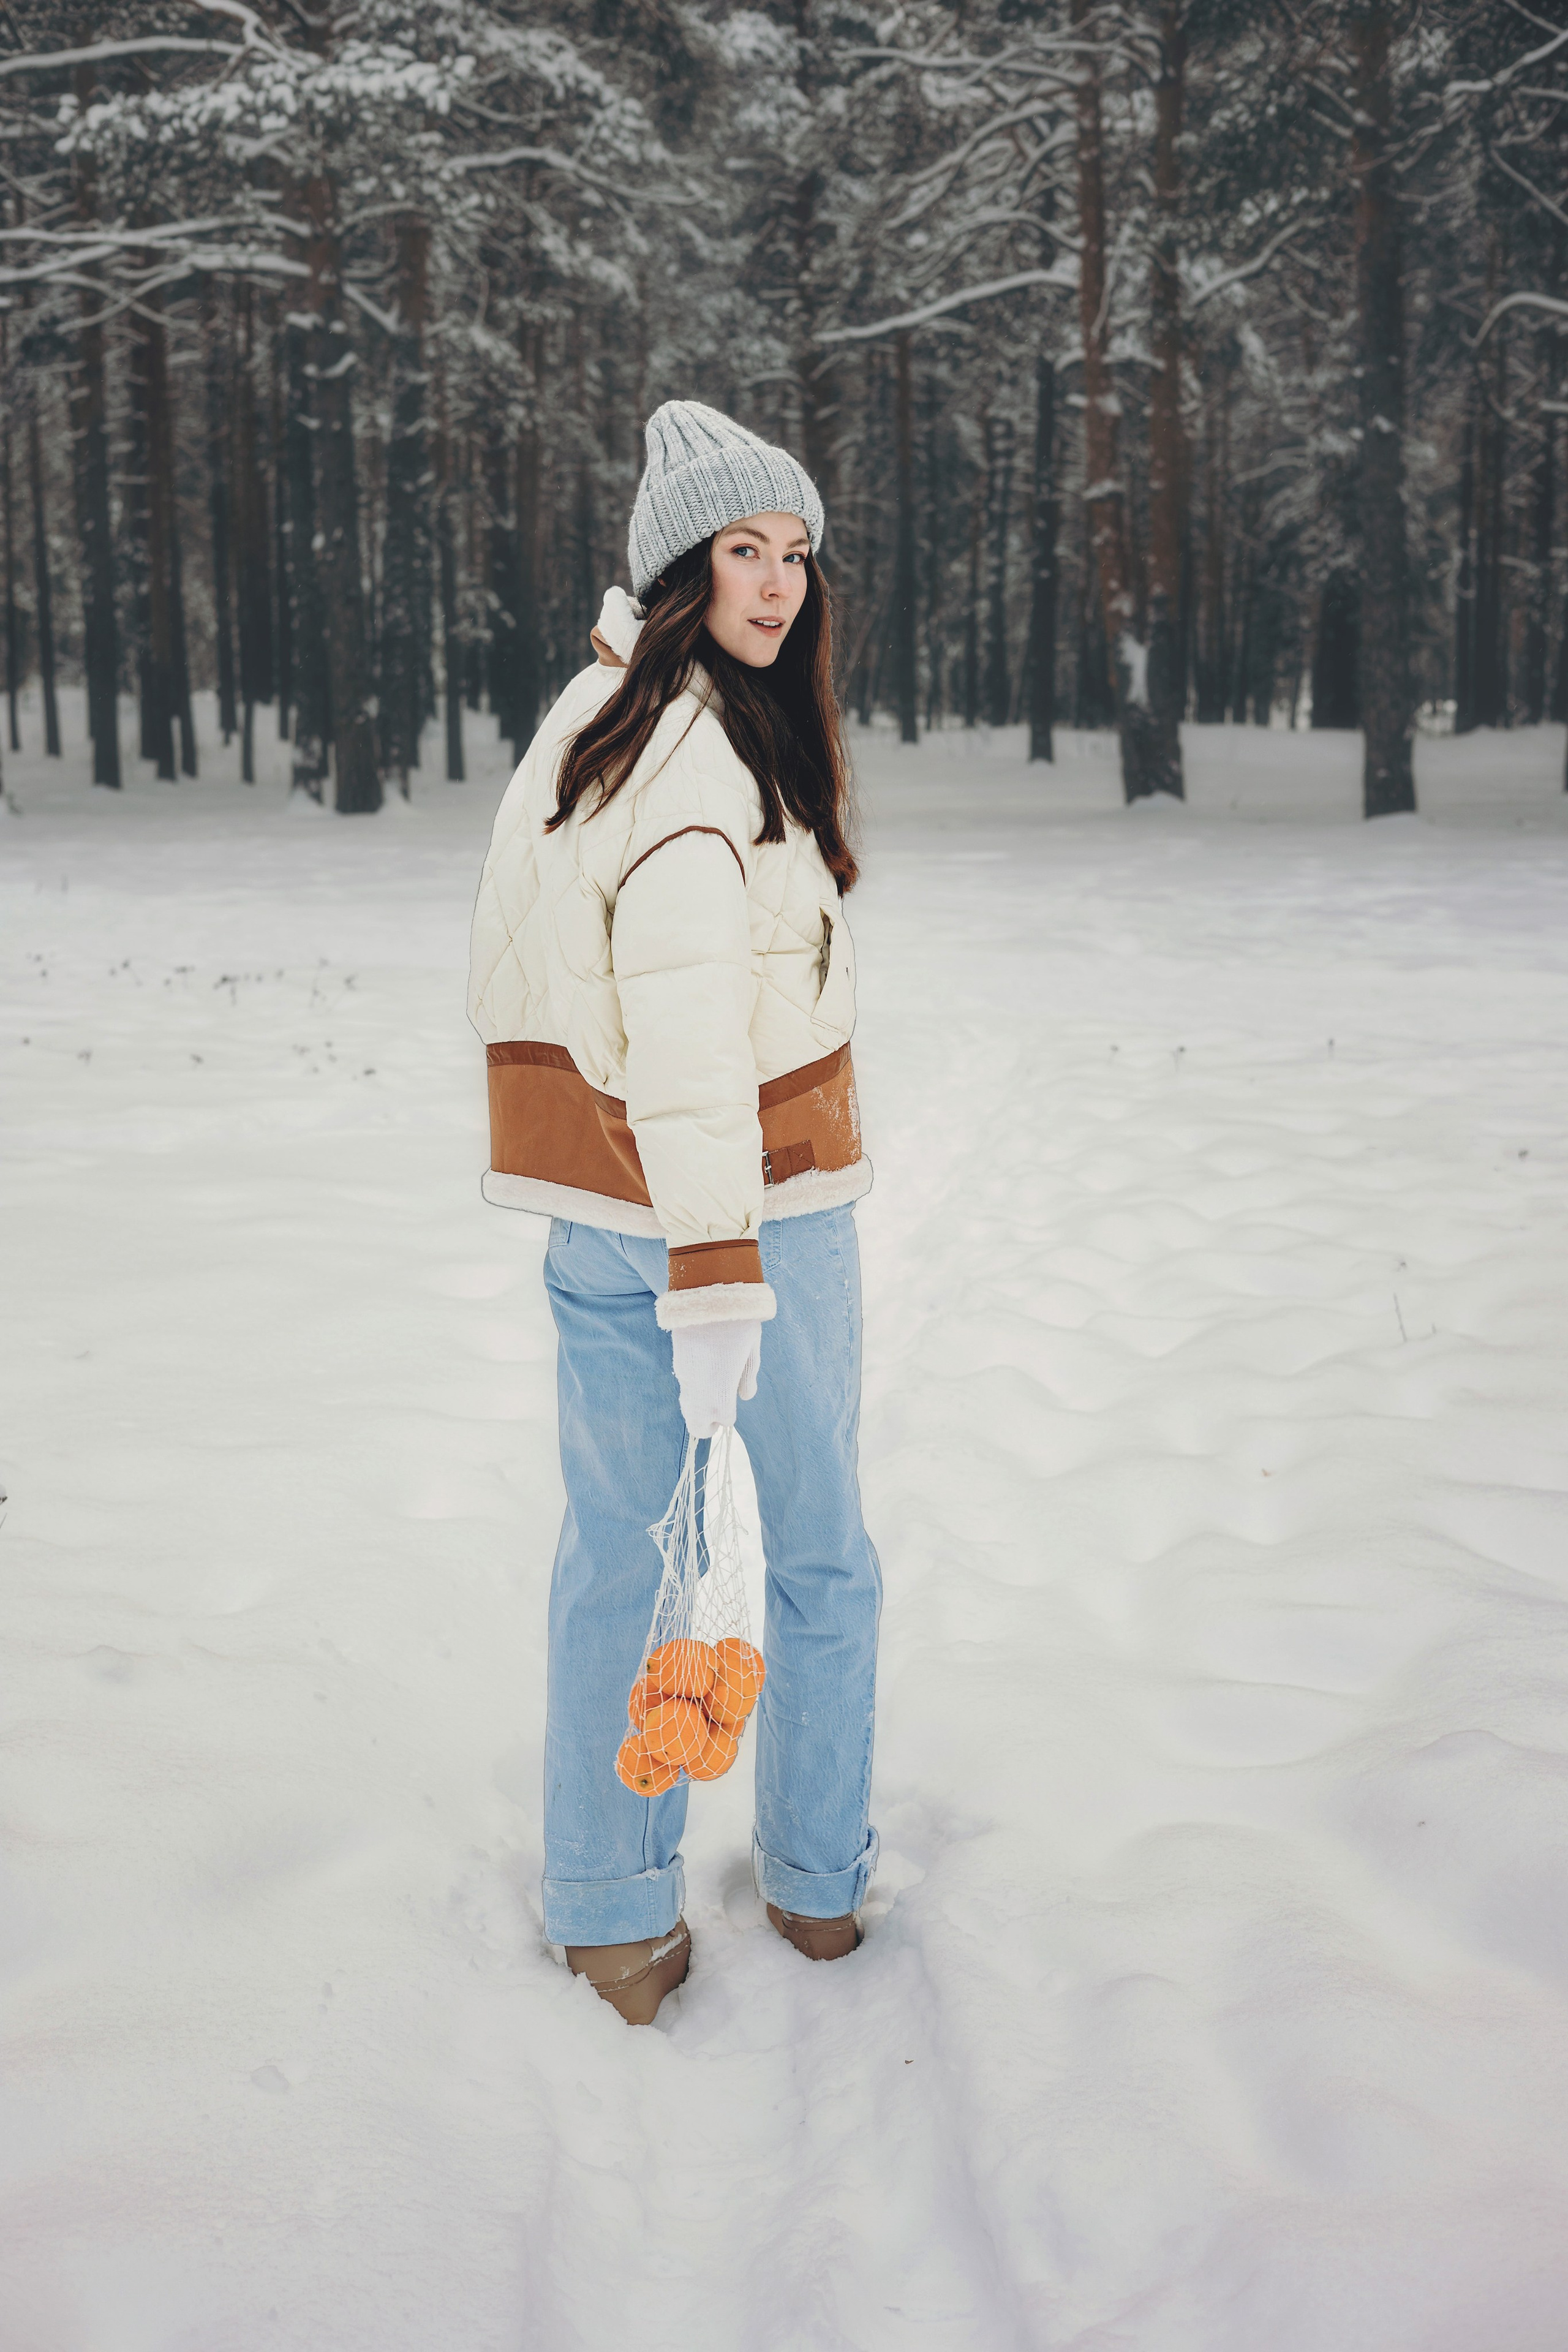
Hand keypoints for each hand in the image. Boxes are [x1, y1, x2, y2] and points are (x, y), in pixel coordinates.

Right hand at [670, 1319, 761, 1438]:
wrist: (707, 1296)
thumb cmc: (739, 1324)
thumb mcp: (751, 1350)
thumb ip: (748, 1375)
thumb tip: (745, 1395)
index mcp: (722, 1393)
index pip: (725, 1420)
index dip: (729, 1415)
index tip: (732, 1404)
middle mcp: (699, 1392)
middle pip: (697, 1426)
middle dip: (708, 1423)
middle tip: (718, 1408)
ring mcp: (685, 1378)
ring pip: (687, 1406)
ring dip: (698, 1405)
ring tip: (712, 1385)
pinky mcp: (677, 1362)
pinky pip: (684, 1386)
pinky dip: (692, 1388)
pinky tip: (703, 1369)